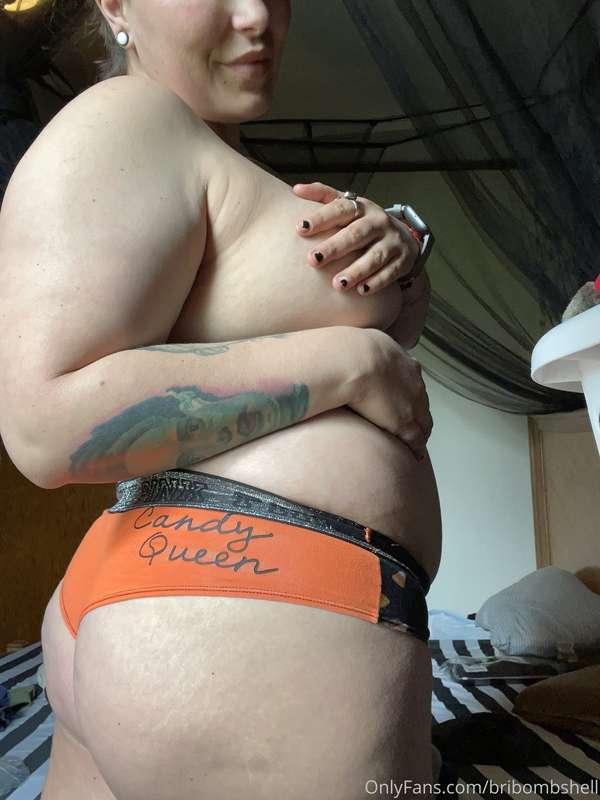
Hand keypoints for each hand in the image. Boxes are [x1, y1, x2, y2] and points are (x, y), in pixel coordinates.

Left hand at [293, 182, 419, 294]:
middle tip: (313, 260)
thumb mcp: (348, 206)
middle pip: (356, 234)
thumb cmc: (364, 223)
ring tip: (337, 284)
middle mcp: (378, 222)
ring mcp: (393, 241)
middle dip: (335, 247)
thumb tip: (296, 189)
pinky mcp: (403, 260)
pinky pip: (390, 272)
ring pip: (374, 256)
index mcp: (362, 207)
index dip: (321, 217)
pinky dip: (377, 282)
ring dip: (356, 270)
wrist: (402, 238)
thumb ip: (323, 196)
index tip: (301, 228)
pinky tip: (362, 291)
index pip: (341, 208)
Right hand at [348, 328, 432, 460]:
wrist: (353, 360)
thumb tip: (354, 348)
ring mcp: (412, 404)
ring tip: (415, 444)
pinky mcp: (405, 423)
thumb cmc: (350, 350)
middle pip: (422, 403)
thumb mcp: (363, 342)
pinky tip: (414, 456)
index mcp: (404, 364)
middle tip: (412, 426)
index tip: (403, 402)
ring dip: (420, 432)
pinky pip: (416, 440)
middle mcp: (414, 383)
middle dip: (418, 414)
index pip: (413, 383)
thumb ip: (367, 349)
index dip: (409, 394)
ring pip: (423, 423)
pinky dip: (416, 449)